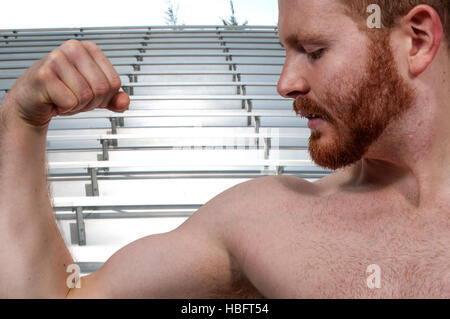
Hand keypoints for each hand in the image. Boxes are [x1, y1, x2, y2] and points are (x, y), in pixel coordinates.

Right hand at [2, 39, 129, 127]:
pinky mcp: (43, 75)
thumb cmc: (61, 92)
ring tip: (63, 97)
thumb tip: (124, 102)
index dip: (105, 96)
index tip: (89, 93)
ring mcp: (56, 59)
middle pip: (101, 88)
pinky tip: (54, 100)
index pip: (114, 82)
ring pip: (86, 96)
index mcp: (88, 49)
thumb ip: (113, 98)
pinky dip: (64, 108)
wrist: (30, 101)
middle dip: (91, 102)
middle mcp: (73, 49)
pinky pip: (70, 102)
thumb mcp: (93, 94)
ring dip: (76, 105)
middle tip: (75, 98)